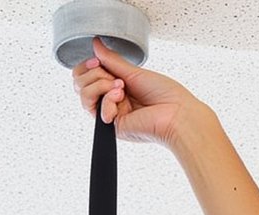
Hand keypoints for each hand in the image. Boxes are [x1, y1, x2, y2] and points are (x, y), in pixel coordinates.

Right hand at [72, 38, 202, 147]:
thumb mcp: (135, 72)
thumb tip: (97, 45)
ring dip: (100, 85)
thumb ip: (112, 60)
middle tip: (114, 77)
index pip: (87, 76)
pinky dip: (107, 99)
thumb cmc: (166, 95)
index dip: (87, 66)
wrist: (177, 114)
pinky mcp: (112, 126)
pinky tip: (121, 98)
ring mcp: (111, 114)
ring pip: (84, 96)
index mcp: (116, 88)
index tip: (98, 61)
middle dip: (94, 74)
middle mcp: (111, 102)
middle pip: (80, 85)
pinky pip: (96, 109)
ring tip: (120, 87)